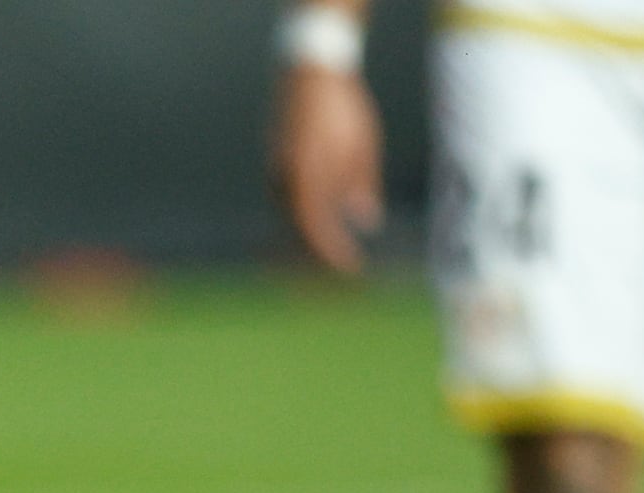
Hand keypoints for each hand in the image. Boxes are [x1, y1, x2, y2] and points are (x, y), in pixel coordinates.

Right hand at [273, 63, 384, 276]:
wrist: (311, 72)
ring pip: (291, 218)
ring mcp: (276, 174)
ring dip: (310, 238)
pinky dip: (303, 217)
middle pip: (300, 232)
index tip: (353, 270)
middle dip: (320, 254)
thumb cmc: (342, 107)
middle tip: (341, 269)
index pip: (318, 232)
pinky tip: (318, 222)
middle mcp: (284, 182)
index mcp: (307, 181)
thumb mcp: (363, 147)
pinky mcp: (275, 166)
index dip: (335, 255)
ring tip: (331, 252)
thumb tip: (368, 222)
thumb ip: (362, 186)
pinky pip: (288, 202)